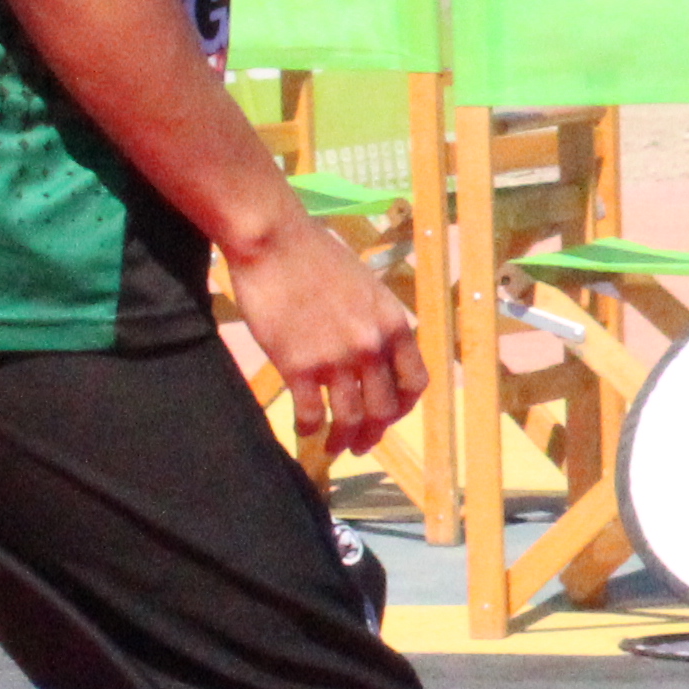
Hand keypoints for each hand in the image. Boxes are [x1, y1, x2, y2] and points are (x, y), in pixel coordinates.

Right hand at [223, 205, 425, 455]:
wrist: (274, 241)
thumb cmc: (315, 256)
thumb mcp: (366, 287)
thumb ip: (375, 322)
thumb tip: (377, 351)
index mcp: (393, 324)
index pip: (414, 382)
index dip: (404, 406)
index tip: (391, 416)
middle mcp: (372, 346)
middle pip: (384, 409)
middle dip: (375, 433)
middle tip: (362, 445)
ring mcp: (336, 358)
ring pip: (351, 418)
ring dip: (343, 440)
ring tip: (333, 447)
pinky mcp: (299, 366)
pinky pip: (311, 413)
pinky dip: (309, 428)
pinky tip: (304, 430)